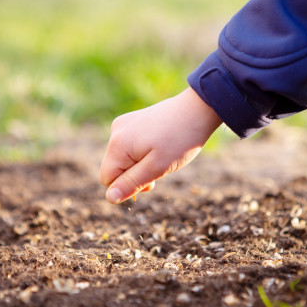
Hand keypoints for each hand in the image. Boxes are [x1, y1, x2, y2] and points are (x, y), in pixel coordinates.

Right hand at [100, 87, 221, 203]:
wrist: (199, 108)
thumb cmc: (180, 140)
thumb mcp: (156, 168)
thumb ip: (131, 184)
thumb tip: (110, 198)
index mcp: (117, 145)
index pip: (107, 180)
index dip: (128, 186)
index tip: (151, 178)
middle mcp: (115, 132)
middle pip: (114, 169)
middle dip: (134, 175)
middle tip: (160, 167)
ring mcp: (122, 124)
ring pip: (122, 159)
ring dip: (139, 164)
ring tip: (161, 154)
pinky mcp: (131, 121)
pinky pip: (128, 147)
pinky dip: (141, 152)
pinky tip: (158, 144)